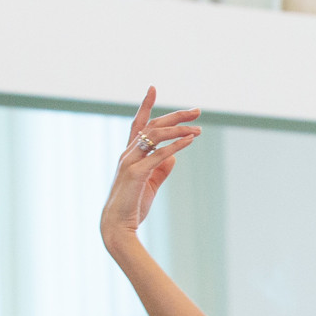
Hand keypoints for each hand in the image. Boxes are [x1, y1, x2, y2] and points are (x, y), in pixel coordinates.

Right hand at [101, 87, 202, 246]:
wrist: (117, 226)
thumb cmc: (132, 206)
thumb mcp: (150, 184)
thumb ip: (161, 169)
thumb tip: (174, 157)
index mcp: (130, 154)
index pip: (138, 124)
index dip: (146, 105)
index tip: (153, 88)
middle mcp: (127, 154)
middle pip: (152, 126)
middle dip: (175, 116)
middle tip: (197, 110)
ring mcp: (130, 162)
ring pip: (155, 136)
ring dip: (179, 130)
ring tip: (198, 129)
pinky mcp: (136, 174)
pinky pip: (158, 155)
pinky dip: (175, 146)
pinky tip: (189, 141)